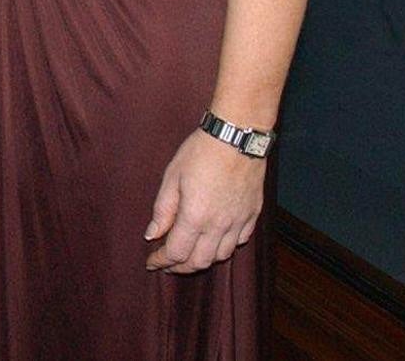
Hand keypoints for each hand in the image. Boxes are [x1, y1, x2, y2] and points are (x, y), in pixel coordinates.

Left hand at [144, 129, 265, 273]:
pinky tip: (214, 241)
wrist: (237, 138)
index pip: (176, 253)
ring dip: (203, 260)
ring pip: (221, 256)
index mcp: (195, 217)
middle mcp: (220, 225)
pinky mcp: (253, 215)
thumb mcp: (171, 177)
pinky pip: (239, 242)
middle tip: (167, 263)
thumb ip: (163, 210)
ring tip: (189, 254)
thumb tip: (152, 235)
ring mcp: (239, 222)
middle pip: (200, 261)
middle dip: (180, 267)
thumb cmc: (200, 152)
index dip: (161, 261)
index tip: (151, 262)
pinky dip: (224, 247)